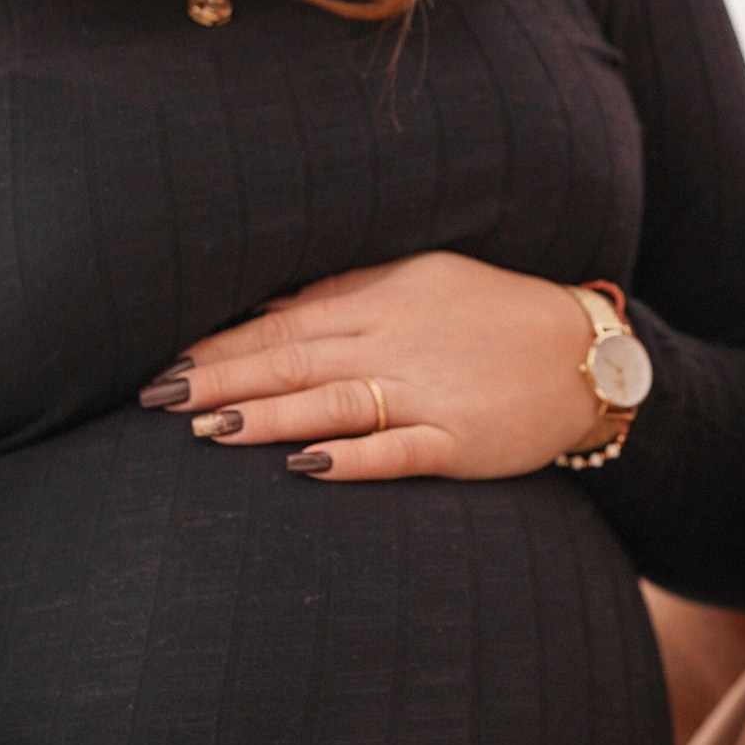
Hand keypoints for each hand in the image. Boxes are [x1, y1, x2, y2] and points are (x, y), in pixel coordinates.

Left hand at [144, 251, 604, 480]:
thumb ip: (349, 289)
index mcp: (381, 302)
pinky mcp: (458, 442)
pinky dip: (349, 459)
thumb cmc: (494, 314)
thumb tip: (274, 301)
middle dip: (223, 381)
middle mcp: (396, 344)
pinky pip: (396, 452)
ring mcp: (427, 394)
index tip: (167, 365)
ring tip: (208, 431)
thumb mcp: (422, 277)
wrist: (584, 354)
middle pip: (295, 360)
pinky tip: (303, 467)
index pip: (284, 322)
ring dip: (268, 417)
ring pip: (334, 404)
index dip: (222, 345)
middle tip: (160, 400)